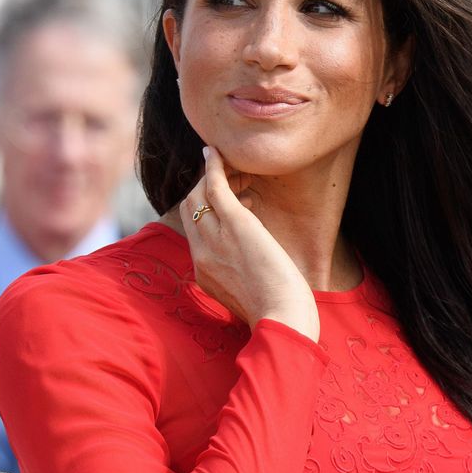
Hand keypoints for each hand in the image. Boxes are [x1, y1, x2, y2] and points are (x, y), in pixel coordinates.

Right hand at [180, 146, 319, 340]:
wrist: (282, 320)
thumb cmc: (278, 316)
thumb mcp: (251, 300)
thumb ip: (243, 285)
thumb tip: (254, 279)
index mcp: (204, 275)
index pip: (194, 234)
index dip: (207, 213)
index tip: (234, 204)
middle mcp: (202, 255)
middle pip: (189, 210)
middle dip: (203, 190)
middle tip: (229, 179)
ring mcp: (215, 239)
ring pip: (197, 195)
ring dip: (211, 176)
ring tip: (231, 167)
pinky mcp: (235, 224)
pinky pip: (214, 186)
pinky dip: (213, 166)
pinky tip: (216, 152)